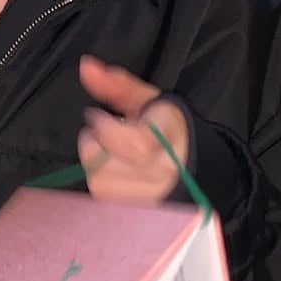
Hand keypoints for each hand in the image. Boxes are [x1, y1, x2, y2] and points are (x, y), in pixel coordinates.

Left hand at [78, 56, 189, 202]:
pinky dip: (104, 186)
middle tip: (101, 135)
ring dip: (96, 166)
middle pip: (107, 167)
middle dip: (95, 146)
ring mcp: (155, 199)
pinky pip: (108, 204)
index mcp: (168, 138)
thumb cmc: (167, 128)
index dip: (106, 129)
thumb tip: (86, 66)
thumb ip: (116, 83)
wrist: (194, 163)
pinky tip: (113, 174)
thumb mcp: (146, 99)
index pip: (132, 143)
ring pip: (103, 186)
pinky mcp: (143, 214)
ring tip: (108, 154)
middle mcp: (165, 172)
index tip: (97, 116)